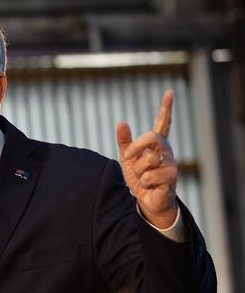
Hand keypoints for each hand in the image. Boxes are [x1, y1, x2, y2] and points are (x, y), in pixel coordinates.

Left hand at [116, 90, 178, 228]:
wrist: (146, 200)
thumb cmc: (139, 179)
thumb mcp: (127, 159)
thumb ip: (124, 141)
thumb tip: (121, 123)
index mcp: (156, 144)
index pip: (163, 123)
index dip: (166, 108)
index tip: (169, 92)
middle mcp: (166, 151)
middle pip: (151, 137)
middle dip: (135, 148)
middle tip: (129, 159)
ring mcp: (171, 163)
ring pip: (148, 159)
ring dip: (139, 172)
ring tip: (144, 178)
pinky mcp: (171, 177)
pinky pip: (150, 175)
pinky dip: (144, 183)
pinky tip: (150, 186)